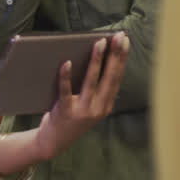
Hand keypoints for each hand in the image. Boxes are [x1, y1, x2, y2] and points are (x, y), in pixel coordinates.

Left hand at [33, 32, 129, 161]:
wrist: (54, 143)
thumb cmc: (71, 118)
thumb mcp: (90, 107)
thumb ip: (95, 89)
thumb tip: (97, 57)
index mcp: (106, 105)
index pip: (117, 78)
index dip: (122, 58)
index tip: (125, 40)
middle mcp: (98, 108)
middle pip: (109, 77)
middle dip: (115, 55)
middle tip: (118, 36)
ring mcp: (83, 111)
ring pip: (91, 82)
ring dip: (96, 61)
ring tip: (99, 43)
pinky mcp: (66, 112)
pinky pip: (66, 91)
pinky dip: (66, 76)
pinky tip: (66, 62)